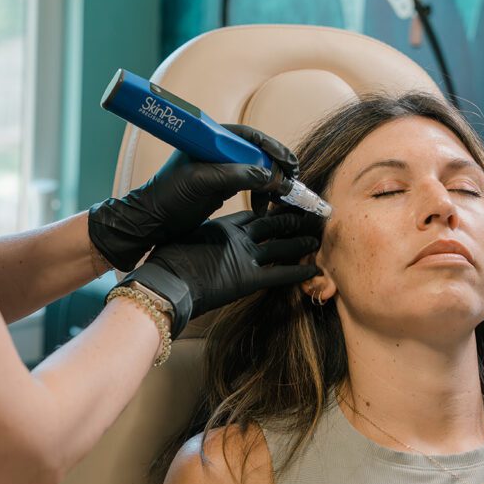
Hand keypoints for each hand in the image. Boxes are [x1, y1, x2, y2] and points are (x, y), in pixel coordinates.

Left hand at [88, 125, 298, 271]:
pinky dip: (261, 193)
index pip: (249, 137)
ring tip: (278, 200)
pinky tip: (265, 206)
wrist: (148, 221)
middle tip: (292, 185)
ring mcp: (217, 169)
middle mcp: (215, 151)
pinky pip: (248, 184)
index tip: (290, 165)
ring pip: (254, 170)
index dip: (273, 148)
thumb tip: (271, 176)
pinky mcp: (218, 186)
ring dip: (270, 184)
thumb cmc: (167, 197)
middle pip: (256, 152)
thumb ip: (236, 175)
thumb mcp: (201, 183)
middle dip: (276, 167)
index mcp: (209, 140)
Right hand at [118, 209, 319, 336]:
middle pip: (274, 224)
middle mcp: (240, 238)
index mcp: (224, 226)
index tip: (285, 203)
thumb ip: (205, 234)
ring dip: (301, 242)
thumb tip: (206, 235)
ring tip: (318, 236)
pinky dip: (298, 272)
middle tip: (313, 213)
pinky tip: (315, 270)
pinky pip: (280, 274)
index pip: (255, 215)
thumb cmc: (169, 261)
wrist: (165, 280)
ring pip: (282, 245)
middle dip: (293, 219)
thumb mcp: (188, 239)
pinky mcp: (249, 278)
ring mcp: (246, 256)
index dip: (270, 209)